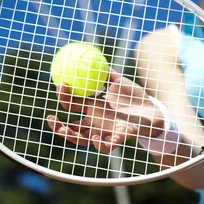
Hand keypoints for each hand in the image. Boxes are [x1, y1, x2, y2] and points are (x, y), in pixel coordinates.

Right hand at [46, 69, 164, 152]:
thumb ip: (106, 72)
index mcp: (94, 107)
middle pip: (72, 128)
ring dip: (72, 136)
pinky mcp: (119, 137)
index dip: (64, 96)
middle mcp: (96, 121)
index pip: (72, 104)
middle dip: (58, 126)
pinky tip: (95, 137)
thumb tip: (93, 58)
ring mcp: (106, 130)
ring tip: (64, 130)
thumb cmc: (134, 96)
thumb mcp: (119, 81)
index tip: (61, 85)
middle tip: (50, 118)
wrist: (153, 109)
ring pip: (84, 139)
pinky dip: (99, 144)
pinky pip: (107, 145)